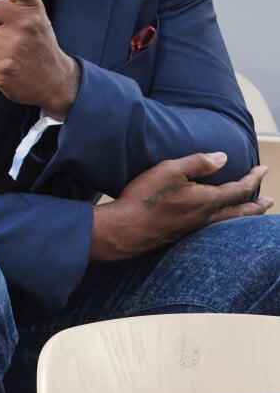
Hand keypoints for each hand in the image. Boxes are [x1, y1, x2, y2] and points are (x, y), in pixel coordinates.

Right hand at [90, 152, 272, 261]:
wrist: (126, 229)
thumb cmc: (146, 197)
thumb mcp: (170, 170)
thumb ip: (197, 163)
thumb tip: (222, 157)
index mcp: (206, 200)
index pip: (238, 189)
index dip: (253, 178)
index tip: (263, 168)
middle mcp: (205, 218)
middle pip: (240, 213)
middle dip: (256, 205)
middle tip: (269, 201)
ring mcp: (194, 229)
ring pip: (229, 223)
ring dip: (244, 216)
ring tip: (251, 212)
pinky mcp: (183, 235)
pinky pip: (216, 229)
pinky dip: (227, 223)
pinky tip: (218, 222)